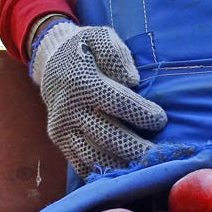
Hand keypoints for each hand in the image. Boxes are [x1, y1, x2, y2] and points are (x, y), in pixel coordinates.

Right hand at [29, 19, 168, 177]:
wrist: (50, 63)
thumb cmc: (85, 50)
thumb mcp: (99, 37)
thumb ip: (116, 54)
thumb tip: (132, 80)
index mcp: (81, 81)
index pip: (116, 102)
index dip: (141, 113)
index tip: (161, 120)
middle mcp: (69, 108)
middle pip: (107, 136)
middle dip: (137, 148)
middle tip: (161, 156)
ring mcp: (62, 128)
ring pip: (95, 156)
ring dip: (123, 166)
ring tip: (147, 169)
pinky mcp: (60, 142)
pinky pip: (81, 165)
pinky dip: (104, 173)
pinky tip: (126, 174)